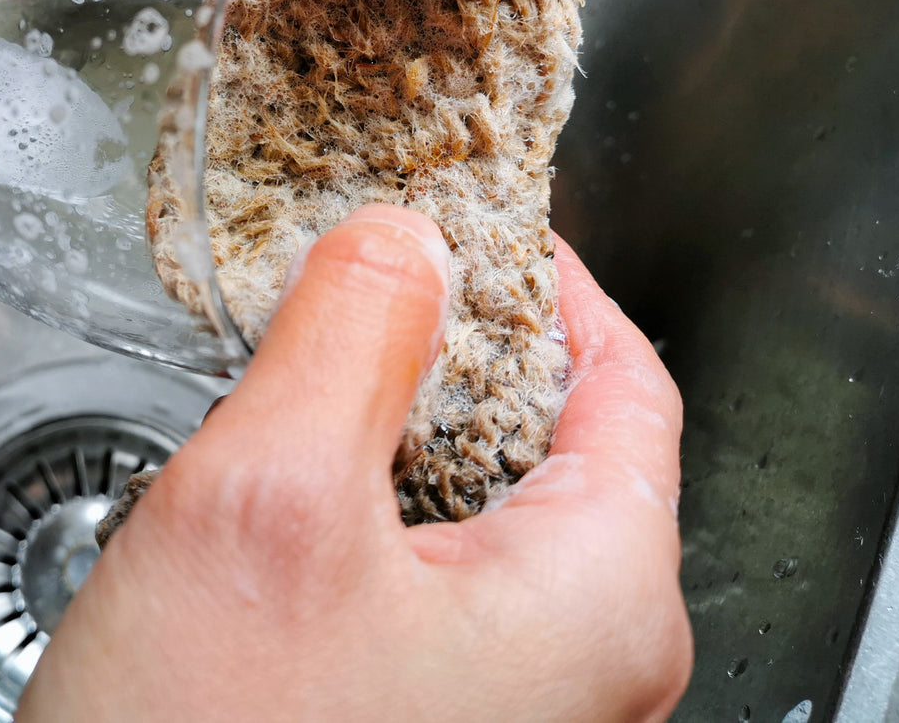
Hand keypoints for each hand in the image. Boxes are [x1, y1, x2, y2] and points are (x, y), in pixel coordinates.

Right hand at [20, 205, 691, 721]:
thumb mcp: (270, 502)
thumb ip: (350, 339)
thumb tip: (405, 241)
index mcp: (600, 603)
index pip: (627, 386)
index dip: (553, 284)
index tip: (483, 224)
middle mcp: (584, 668)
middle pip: (560, 447)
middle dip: (462, 351)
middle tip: (369, 289)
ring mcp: (512, 709)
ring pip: (486, 513)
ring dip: (406, 429)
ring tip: (314, 379)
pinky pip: (435, 582)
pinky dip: (378, 508)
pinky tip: (295, 492)